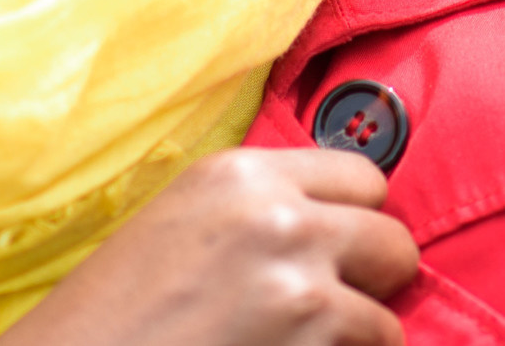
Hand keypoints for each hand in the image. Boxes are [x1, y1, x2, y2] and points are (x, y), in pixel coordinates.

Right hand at [4, 147, 416, 345]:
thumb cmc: (112, 320)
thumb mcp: (181, 228)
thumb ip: (256, 212)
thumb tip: (332, 226)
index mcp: (237, 174)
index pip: (362, 176)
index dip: (354, 221)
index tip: (339, 251)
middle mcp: (276, 213)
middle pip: (392, 235)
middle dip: (370, 278)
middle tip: (332, 308)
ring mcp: (298, 277)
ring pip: (389, 307)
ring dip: (358, 336)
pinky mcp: (312, 333)